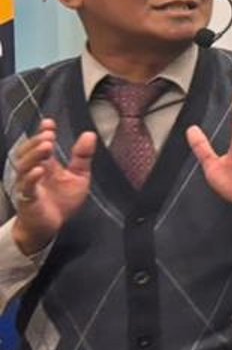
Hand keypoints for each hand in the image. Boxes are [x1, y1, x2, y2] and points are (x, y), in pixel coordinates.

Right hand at [9, 120, 97, 253]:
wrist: (52, 226)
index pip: (40, 144)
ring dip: (33, 155)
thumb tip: (89, 135)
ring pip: (23, 166)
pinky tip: (39, 170)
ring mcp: (29, 185)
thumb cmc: (61, 202)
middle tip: (48, 135)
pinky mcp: (28, 199)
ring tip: (46, 146)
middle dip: (36, 142)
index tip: (49, 123)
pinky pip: (26, 187)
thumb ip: (82, 157)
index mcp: (46, 164)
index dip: (43, 132)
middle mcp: (34, 171)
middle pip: (27, 152)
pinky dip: (31, 178)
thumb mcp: (78, 176)